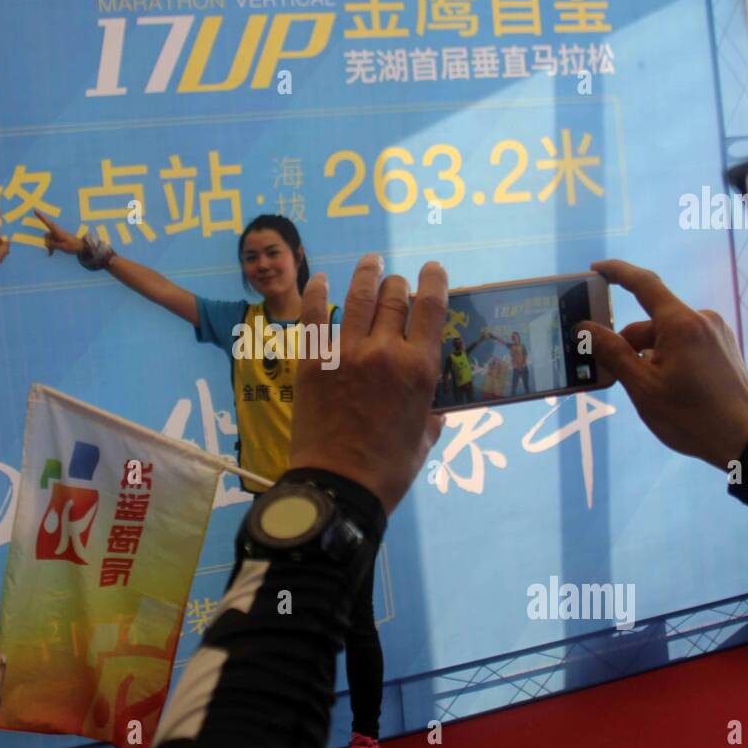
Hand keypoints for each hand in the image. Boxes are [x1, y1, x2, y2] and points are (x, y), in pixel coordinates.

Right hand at [34, 211, 85, 256]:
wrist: (82, 247)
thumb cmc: (73, 246)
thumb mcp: (63, 247)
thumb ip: (54, 245)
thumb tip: (46, 243)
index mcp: (58, 232)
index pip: (48, 223)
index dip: (41, 217)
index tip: (35, 210)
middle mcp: (57, 232)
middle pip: (47, 236)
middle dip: (48, 243)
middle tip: (53, 250)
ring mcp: (57, 236)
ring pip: (49, 240)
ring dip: (50, 247)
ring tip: (52, 253)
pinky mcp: (58, 239)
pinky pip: (51, 243)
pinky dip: (51, 248)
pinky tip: (50, 254)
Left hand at [291, 253, 447, 514]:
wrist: (338, 486)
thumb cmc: (388, 469)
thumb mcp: (423, 438)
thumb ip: (430, 412)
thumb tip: (434, 404)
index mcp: (420, 369)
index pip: (432, 307)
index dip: (434, 280)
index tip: (432, 269)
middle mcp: (387, 352)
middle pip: (395, 297)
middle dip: (398, 283)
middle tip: (396, 281)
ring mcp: (347, 353)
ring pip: (360, 296)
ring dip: (367, 273)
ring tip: (370, 261)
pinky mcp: (313, 361)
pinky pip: (315, 316)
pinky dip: (318, 293)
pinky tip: (320, 280)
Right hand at [576, 259, 747, 470]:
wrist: (743, 440)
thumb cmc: (691, 416)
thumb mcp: (642, 386)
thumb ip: (612, 352)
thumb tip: (586, 328)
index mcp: (681, 324)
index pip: (643, 284)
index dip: (616, 273)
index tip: (595, 269)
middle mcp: (702, 320)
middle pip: (651, 322)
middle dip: (629, 344)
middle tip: (615, 375)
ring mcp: (716, 333)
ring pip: (668, 335)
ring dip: (649, 355)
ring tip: (649, 391)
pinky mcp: (724, 347)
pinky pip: (686, 343)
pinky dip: (669, 358)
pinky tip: (669, 387)